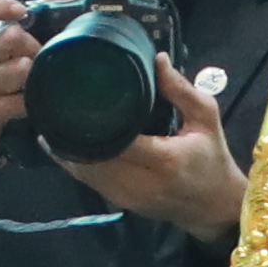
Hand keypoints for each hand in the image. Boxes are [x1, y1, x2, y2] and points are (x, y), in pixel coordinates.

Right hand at [0, 0, 33, 178]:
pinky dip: (33, 101)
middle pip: (10, 38)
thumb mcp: (0, 41)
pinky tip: (29, 103)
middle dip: (35, 47)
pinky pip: (22, 100)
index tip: (22, 11)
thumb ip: (32, 12)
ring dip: (35, 75)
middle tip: (38, 58)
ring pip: (20, 69)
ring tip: (32, 81)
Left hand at [60, 60, 248, 244]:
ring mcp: (127, 197)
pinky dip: (73, 161)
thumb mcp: (206, 118)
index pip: (119, 141)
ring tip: (53, 117)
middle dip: (73, 131)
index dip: (94, 122)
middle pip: (94, 157)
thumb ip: (181, 90)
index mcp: (165, 160)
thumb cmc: (212, 157)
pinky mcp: (119, 203)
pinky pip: (88, 180)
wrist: (214, 207)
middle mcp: (142, 183)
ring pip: (85, 171)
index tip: (78, 95)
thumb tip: (156, 58)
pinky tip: (60, 141)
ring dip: (67, 147)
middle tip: (56, 100)